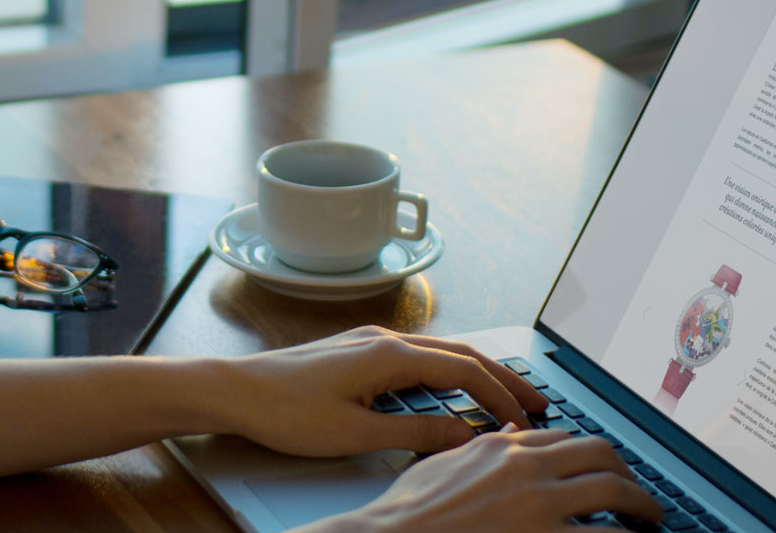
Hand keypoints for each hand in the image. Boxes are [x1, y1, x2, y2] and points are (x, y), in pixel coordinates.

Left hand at [220, 326, 548, 457]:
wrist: (236, 390)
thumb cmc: (285, 410)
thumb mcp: (355, 433)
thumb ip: (415, 434)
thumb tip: (464, 434)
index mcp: (390, 355)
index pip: (465, 371)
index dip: (501, 397)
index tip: (526, 422)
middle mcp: (385, 340)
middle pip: (462, 354)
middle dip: (504, 377)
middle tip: (539, 401)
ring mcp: (370, 342)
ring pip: (441, 352)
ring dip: (477, 373)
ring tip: (505, 395)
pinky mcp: (357, 351)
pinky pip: (418, 356)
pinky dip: (448, 372)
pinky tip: (452, 389)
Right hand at [300, 426, 663, 531]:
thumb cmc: (407, 514)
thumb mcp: (441, 466)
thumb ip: (476, 450)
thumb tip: (502, 436)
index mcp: (502, 448)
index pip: (564, 438)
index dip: (589, 454)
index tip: (601, 468)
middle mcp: (527, 468)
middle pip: (600, 455)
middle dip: (628, 473)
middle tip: (638, 493)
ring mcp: (540, 505)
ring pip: (614, 491)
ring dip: (642, 505)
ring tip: (651, 518)